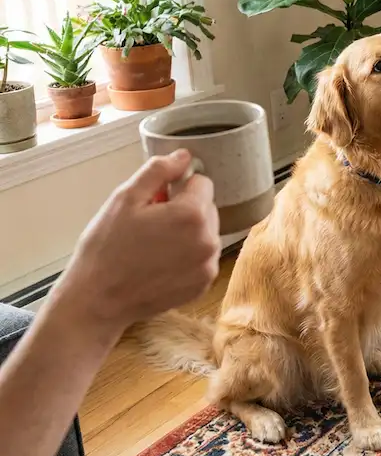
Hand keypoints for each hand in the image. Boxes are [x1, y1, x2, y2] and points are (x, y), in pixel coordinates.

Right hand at [52, 149, 220, 334]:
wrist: (97, 300)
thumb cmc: (106, 247)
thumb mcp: (125, 199)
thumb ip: (158, 171)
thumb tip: (184, 155)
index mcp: (192, 214)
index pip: (202, 182)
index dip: (178, 187)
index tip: (157, 201)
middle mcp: (209, 240)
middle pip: (207, 208)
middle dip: (184, 209)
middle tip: (151, 224)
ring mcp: (209, 265)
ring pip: (206, 232)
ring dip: (188, 233)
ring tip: (154, 245)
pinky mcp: (205, 283)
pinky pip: (204, 257)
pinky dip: (188, 256)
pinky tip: (161, 263)